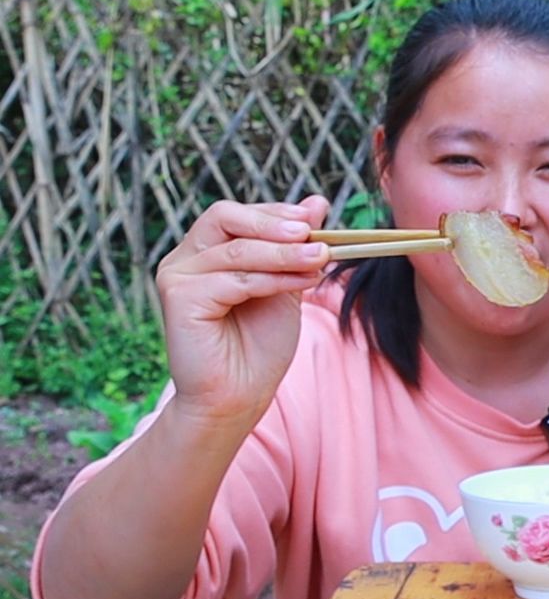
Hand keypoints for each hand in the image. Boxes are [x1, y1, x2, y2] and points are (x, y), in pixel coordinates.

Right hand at [155, 196, 330, 425]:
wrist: (238, 397)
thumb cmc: (259, 346)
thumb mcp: (286, 285)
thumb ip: (296, 246)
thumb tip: (317, 201)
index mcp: (206, 251)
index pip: (237, 214)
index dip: (276, 212)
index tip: (314, 219)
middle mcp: (185, 259)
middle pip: (225, 217)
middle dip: (274, 223)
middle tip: (313, 233)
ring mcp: (177, 276)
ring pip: (236, 250)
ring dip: (284, 253)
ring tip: (321, 259)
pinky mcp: (179, 298)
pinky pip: (232, 279)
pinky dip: (271, 279)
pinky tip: (300, 284)